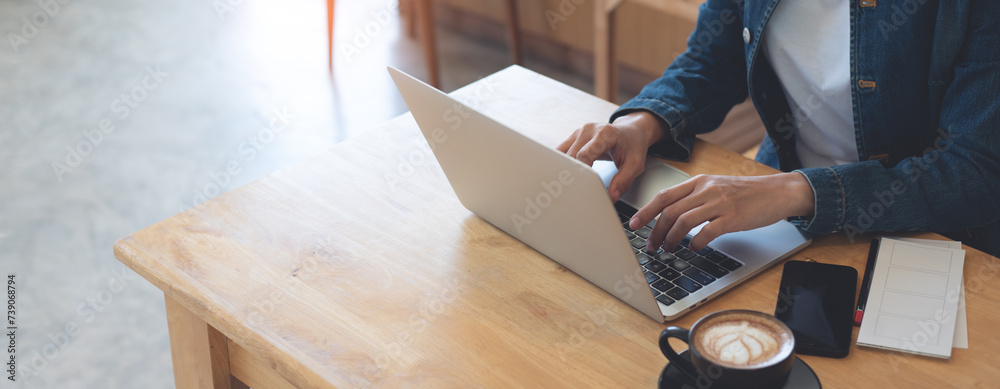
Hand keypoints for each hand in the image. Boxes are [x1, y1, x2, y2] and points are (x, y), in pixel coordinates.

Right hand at [557, 111, 665, 201]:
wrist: (631, 131)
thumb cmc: (633, 146)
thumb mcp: (635, 164)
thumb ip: (623, 181)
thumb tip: (611, 197)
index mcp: (605, 133)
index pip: (584, 154)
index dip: (580, 171)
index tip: (581, 186)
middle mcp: (589, 130)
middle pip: (571, 155)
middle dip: (570, 173)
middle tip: (571, 191)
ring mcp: (579, 132)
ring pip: (561, 153)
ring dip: (562, 168)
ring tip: (562, 185)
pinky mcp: (573, 137)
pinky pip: (560, 151)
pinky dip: (560, 163)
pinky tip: (560, 174)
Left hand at [628, 173, 814, 251]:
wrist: (777, 192)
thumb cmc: (745, 193)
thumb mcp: (715, 187)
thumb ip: (694, 197)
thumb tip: (669, 216)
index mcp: (699, 182)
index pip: (665, 196)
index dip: (646, 211)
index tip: (634, 224)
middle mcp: (706, 190)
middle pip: (670, 211)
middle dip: (656, 231)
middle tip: (651, 246)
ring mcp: (720, 203)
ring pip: (684, 222)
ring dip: (671, 239)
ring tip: (669, 249)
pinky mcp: (733, 218)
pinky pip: (706, 232)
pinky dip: (695, 243)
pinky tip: (694, 248)